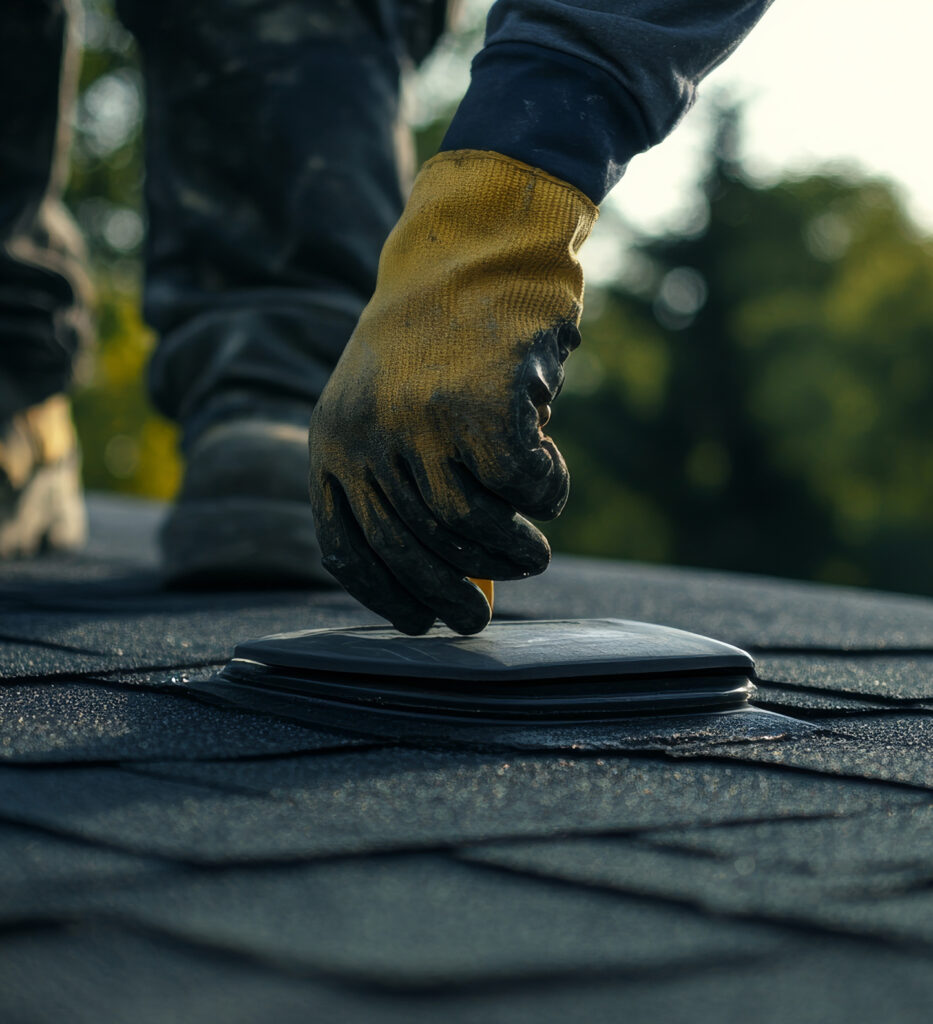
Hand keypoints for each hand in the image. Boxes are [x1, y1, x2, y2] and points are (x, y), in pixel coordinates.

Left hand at [308, 151, 596, 633]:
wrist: (478, 244)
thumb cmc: (444, 340)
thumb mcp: (394, 409)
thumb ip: (404, 483)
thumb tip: (452, 580)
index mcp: (333, 441)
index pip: (348, 547)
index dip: (386, 596)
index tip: (422, 623)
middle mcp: (365, 435)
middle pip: (412, 551)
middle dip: (452, 596)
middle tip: (481, 620)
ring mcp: (420, 420)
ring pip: (469, 530)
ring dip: (511, 553)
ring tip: (534, 551)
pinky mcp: (482, 405)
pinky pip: (522, 488)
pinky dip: (546, 497)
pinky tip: (550, 480)